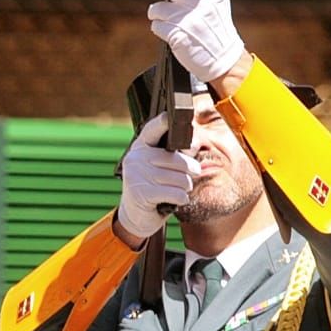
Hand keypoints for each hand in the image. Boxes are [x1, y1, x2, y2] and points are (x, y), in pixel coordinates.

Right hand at [117, 116, 199, 240]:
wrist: (136, 214)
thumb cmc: (153, 188)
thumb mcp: (161, 168)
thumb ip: (175, 154)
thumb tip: (195, 144)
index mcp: (141, 146)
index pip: (154, 128)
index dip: (163, 121)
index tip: (170, 116)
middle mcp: (136, 157)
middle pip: (179, 159)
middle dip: (189, 172)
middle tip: (184, 179)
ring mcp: (137, 175)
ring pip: (181, 178)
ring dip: (184, 188)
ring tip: (174, 191)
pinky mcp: (142, 193)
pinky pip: (177, 193)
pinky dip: (180, 199)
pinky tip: (171, 200)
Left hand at [146, 0, 245, 83]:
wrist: (222, 58)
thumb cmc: (217, 24)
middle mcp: (200, 5)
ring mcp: (188, 21)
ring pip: (157, 8)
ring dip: (156, 12)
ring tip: (165, 16)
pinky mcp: (177, 37)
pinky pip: (156, 26)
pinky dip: (159, 28)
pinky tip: (170, 31)